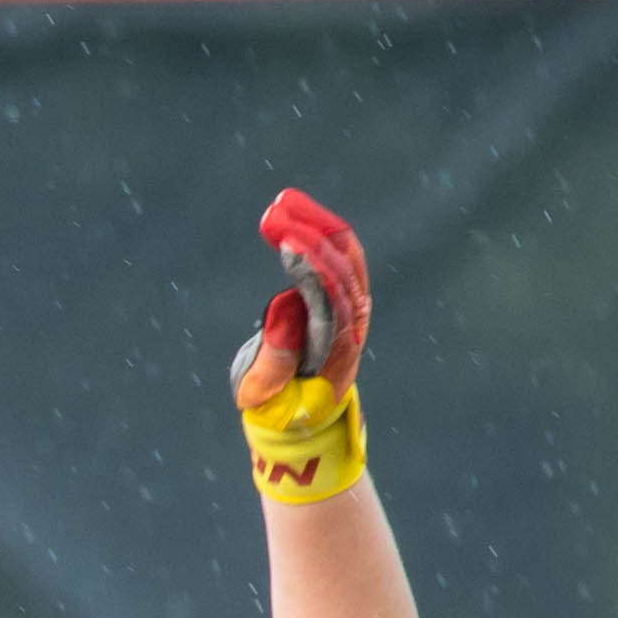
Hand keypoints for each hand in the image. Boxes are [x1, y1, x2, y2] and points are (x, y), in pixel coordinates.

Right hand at [232, 187, 370, 413]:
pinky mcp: (346, 296)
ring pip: (345, 256)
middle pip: (342, 272)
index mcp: (336, 356)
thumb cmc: (277, 408)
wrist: (301, 415)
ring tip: (283, 202)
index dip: (312, 274)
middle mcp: (353, 326)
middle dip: (310, 237)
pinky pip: (341, 255)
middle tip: (275, 211)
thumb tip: (285, 306)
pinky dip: (320, 230)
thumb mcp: (263, 397)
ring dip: (315, 224)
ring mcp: (354, 309)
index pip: (331, 305)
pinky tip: (297, 210)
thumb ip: (273, 360)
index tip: (287, 246)